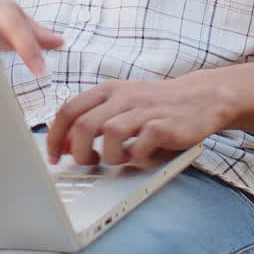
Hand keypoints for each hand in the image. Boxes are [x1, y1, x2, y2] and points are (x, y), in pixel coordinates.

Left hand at [47, 73, 229, 165]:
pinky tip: (139, 156)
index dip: (55, 136)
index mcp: (108, 90)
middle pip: (84, 124)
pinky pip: (140, 144)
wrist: (201, 98)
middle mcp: (123, 97)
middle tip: (86, 162)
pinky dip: (135, 156)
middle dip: (78, 151)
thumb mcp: (120, 105)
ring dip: (107, 155)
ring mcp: (145, 110)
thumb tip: (61, 146)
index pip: (69, 110)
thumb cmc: (155, 106)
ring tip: (117, 159)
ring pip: (110, 133)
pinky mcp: (164, 125)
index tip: (53, 157)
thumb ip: (91, 120)